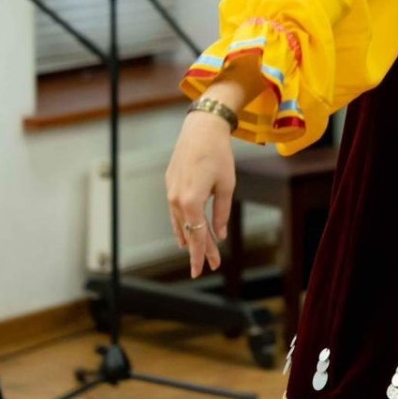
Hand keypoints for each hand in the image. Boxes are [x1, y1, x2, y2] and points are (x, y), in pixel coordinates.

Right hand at [165, 99, 237, 277]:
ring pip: (180, 223)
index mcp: (191, 201)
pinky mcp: (170, 185)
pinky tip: (182, 236)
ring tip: (196, 255)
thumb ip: (222, 212)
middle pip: (189, 232)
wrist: (201, 130)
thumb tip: (219, 235)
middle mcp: (176, 200)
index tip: (209, 268)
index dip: (203, 253)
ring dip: (189, 239)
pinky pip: (175, 212)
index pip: (197, 235)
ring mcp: (171, 193)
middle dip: (199, 250)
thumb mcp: (227, 185)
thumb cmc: (218, 155)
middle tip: (207, 267)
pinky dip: (180, 225)